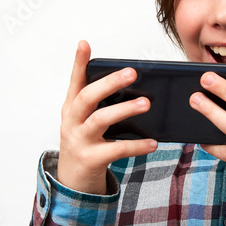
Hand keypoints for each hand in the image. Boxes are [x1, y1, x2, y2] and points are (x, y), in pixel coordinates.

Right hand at [56, 40, 157, 193]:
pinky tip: (153, 142)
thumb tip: (136, 88)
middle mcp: (72, 121)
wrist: (73, 182)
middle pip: (88, 97)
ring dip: (124, 110)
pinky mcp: (90, 159)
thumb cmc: (87, 144)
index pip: (75, 82)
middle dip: (109, 83)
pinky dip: (136, 146)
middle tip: (132, 72)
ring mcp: (79, 140)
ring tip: (146, 103)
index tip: (84, 44)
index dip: (78, 63)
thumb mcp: (88, 122)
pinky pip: (116, 150)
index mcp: (71, 108)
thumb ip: (103, 105)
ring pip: (100, 120)